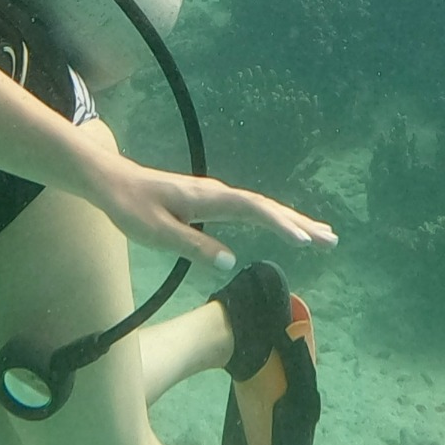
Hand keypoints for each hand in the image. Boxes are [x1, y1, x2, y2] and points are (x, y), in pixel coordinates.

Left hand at [82, 152, 340, 270]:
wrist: (112, 183)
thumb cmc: (130, 208)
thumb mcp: (155, 233)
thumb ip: (192, 246)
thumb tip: (230, 261)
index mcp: (208, 198)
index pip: (253, 210)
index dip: (280, 225)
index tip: (304, 241)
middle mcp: (218, 193)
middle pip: (268, 207)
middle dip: (301, 224)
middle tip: (332, 239)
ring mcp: (217, 196)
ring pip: (263, 208)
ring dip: (293, 221)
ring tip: (322, 234)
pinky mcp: (213, 202)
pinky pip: (252, 210)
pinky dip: (275, 219)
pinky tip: (285, 226)